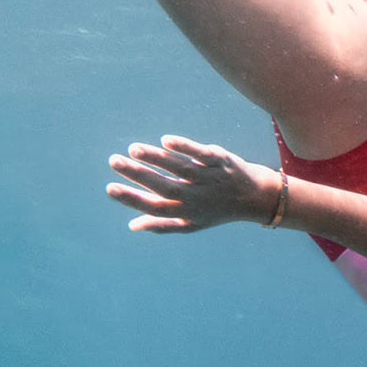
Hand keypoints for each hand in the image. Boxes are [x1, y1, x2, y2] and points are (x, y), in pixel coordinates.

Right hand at [106, 135, 279, 233]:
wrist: (257, 198)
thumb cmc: (217, 210)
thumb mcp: (192, 223)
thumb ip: (162, 224)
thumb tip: (132, 226)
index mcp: (187, 211)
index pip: (155, 207)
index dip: (132, 199)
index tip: (110, 188)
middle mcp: (198, 196)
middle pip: (164, 187)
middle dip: (137, 175)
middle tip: (113, 161)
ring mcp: (210, 178)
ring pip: (180, 168)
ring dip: (155, 158)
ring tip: (133, 149)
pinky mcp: (221, 160)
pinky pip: (203, 154)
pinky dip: (185, 148)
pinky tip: (166, 140)